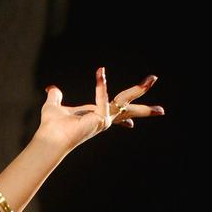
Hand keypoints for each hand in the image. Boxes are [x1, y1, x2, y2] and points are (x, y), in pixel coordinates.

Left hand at [36, 67, 164, 155]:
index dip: (123, 119)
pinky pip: (104, 98)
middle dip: (144, 109)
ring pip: (125, 103)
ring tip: (153, 78)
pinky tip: (100, 72)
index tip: (131, 124)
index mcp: (95, 117)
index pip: (113, 116)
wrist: (49, 139)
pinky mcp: (100, 119)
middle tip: (162, 110)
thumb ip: (56, 97)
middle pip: (127, 112)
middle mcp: (102, 120)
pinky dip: (101, 85)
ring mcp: (103, 120)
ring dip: (138, 90)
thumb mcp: (54, 107)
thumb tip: (52, 89)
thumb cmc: (51, 127)